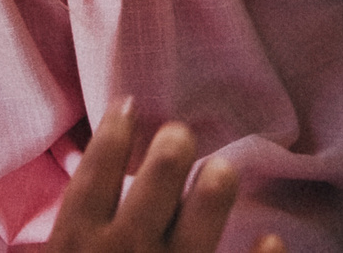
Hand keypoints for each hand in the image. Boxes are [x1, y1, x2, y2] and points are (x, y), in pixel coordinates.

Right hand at [44, 100, 274, 252]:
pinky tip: (271, 238)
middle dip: (170, 157)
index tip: (126, 103)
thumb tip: (84, 177)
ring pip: (195, 236)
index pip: (94, 180)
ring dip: (212, 198)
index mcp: (76, 243)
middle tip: (181, 132)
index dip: (111, 137)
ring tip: (223, 168)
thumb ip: (72, 226)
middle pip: (151, 196)